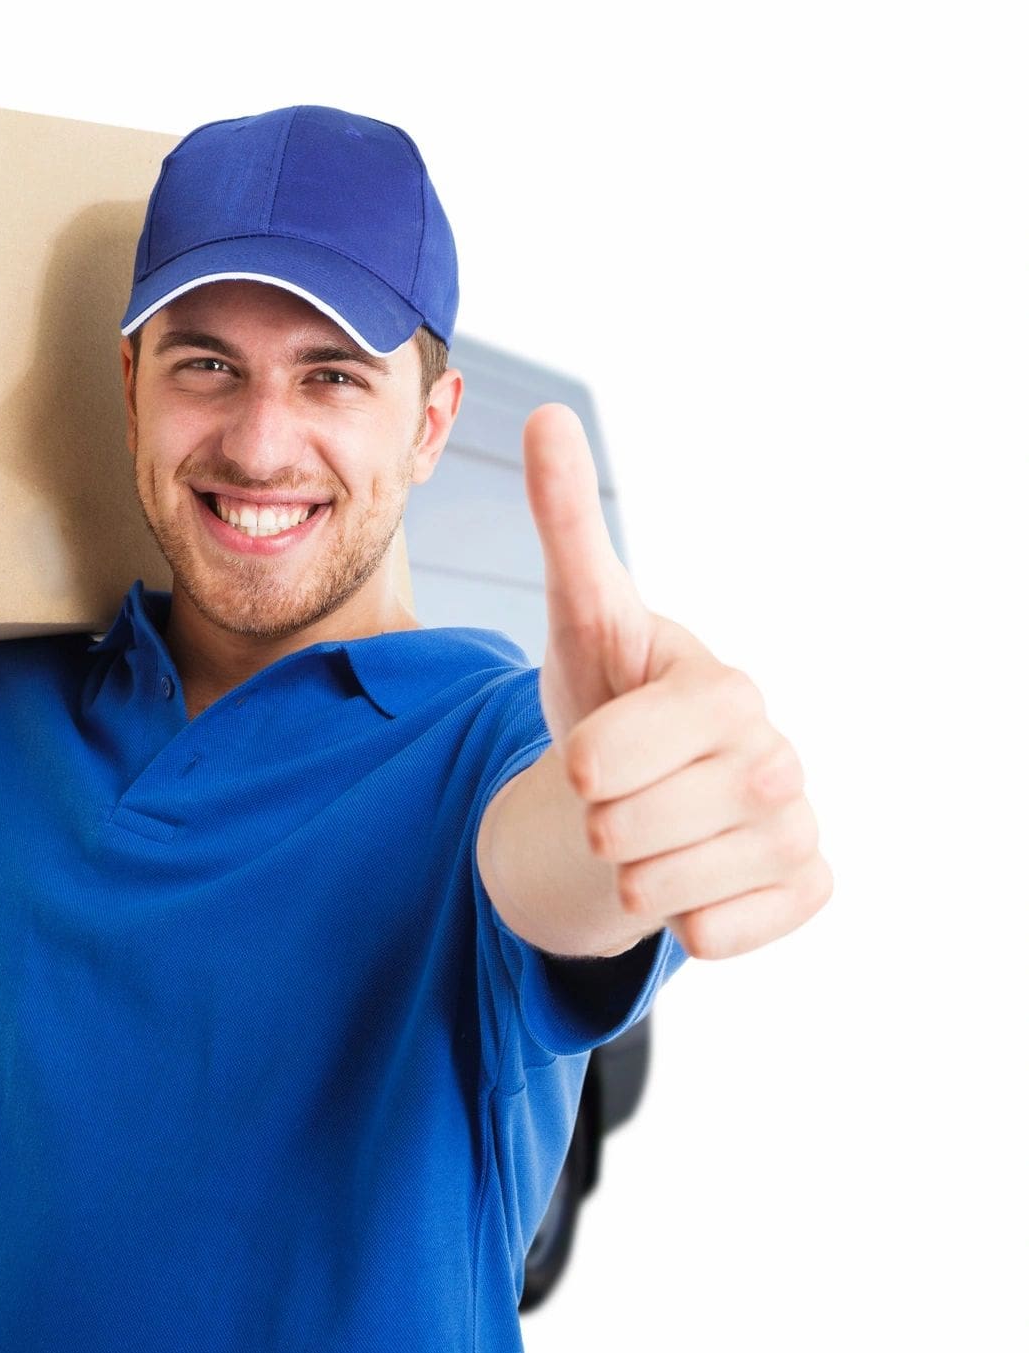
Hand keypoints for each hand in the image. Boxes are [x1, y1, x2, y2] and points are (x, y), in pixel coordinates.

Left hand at [523, 403, 831, 958]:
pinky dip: (684, 920)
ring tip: (645, 832)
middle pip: (625, 831)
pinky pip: (715, 936)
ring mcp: (796, 826)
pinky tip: (689, 877)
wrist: (647, 780)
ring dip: (628, 873)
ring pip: (661, 890)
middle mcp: (775, 757)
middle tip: (615, 798)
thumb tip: (547, 416)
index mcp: (722, 691)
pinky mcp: (804, 889)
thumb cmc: (610, 691)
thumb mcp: (581, 616)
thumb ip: (566, 524)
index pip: (602, 762)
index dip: (577, 765)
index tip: (591, 750)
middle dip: (595, 823)